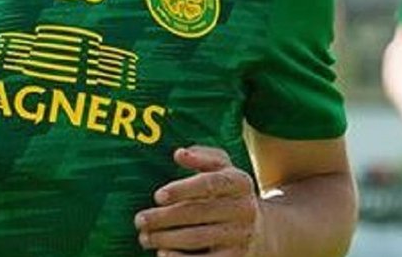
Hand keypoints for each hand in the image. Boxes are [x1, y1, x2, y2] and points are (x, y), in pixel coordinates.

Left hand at [135, 146, 260, 256]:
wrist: (262, 229)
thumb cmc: (228, 192)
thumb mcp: (223, 168)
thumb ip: (202, 156)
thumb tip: (179, 154)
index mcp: (239, 181)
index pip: (210, 183)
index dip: (183, 189)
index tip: (158, 196)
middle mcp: (244, 208)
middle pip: (199, 212)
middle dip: (165, 217)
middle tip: (140, 220)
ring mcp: (241, 235)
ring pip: (198, 237)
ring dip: (167, 239)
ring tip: (144, 238)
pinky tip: (162, 254)